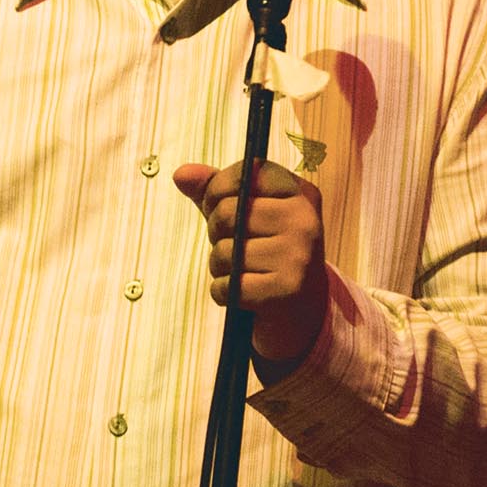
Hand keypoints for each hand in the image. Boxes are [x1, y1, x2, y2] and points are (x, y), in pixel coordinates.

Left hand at [172, 159, 328, 365]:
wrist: (305, 315)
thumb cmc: (268, 256)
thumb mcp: (245, 216)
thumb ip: (215, 191)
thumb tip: (181, 174)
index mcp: (299, 193)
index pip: (248, 171)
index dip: (218, 189)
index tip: (218, 207)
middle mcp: (305, 220)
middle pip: (228, 212)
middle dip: (217, 233)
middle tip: (234, 248)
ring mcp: (298, 256)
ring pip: (225, 252)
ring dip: (220, 267)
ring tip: (241, 272)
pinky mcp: (286, 291)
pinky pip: (227, 286)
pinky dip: (223, 293)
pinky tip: (242, 295)